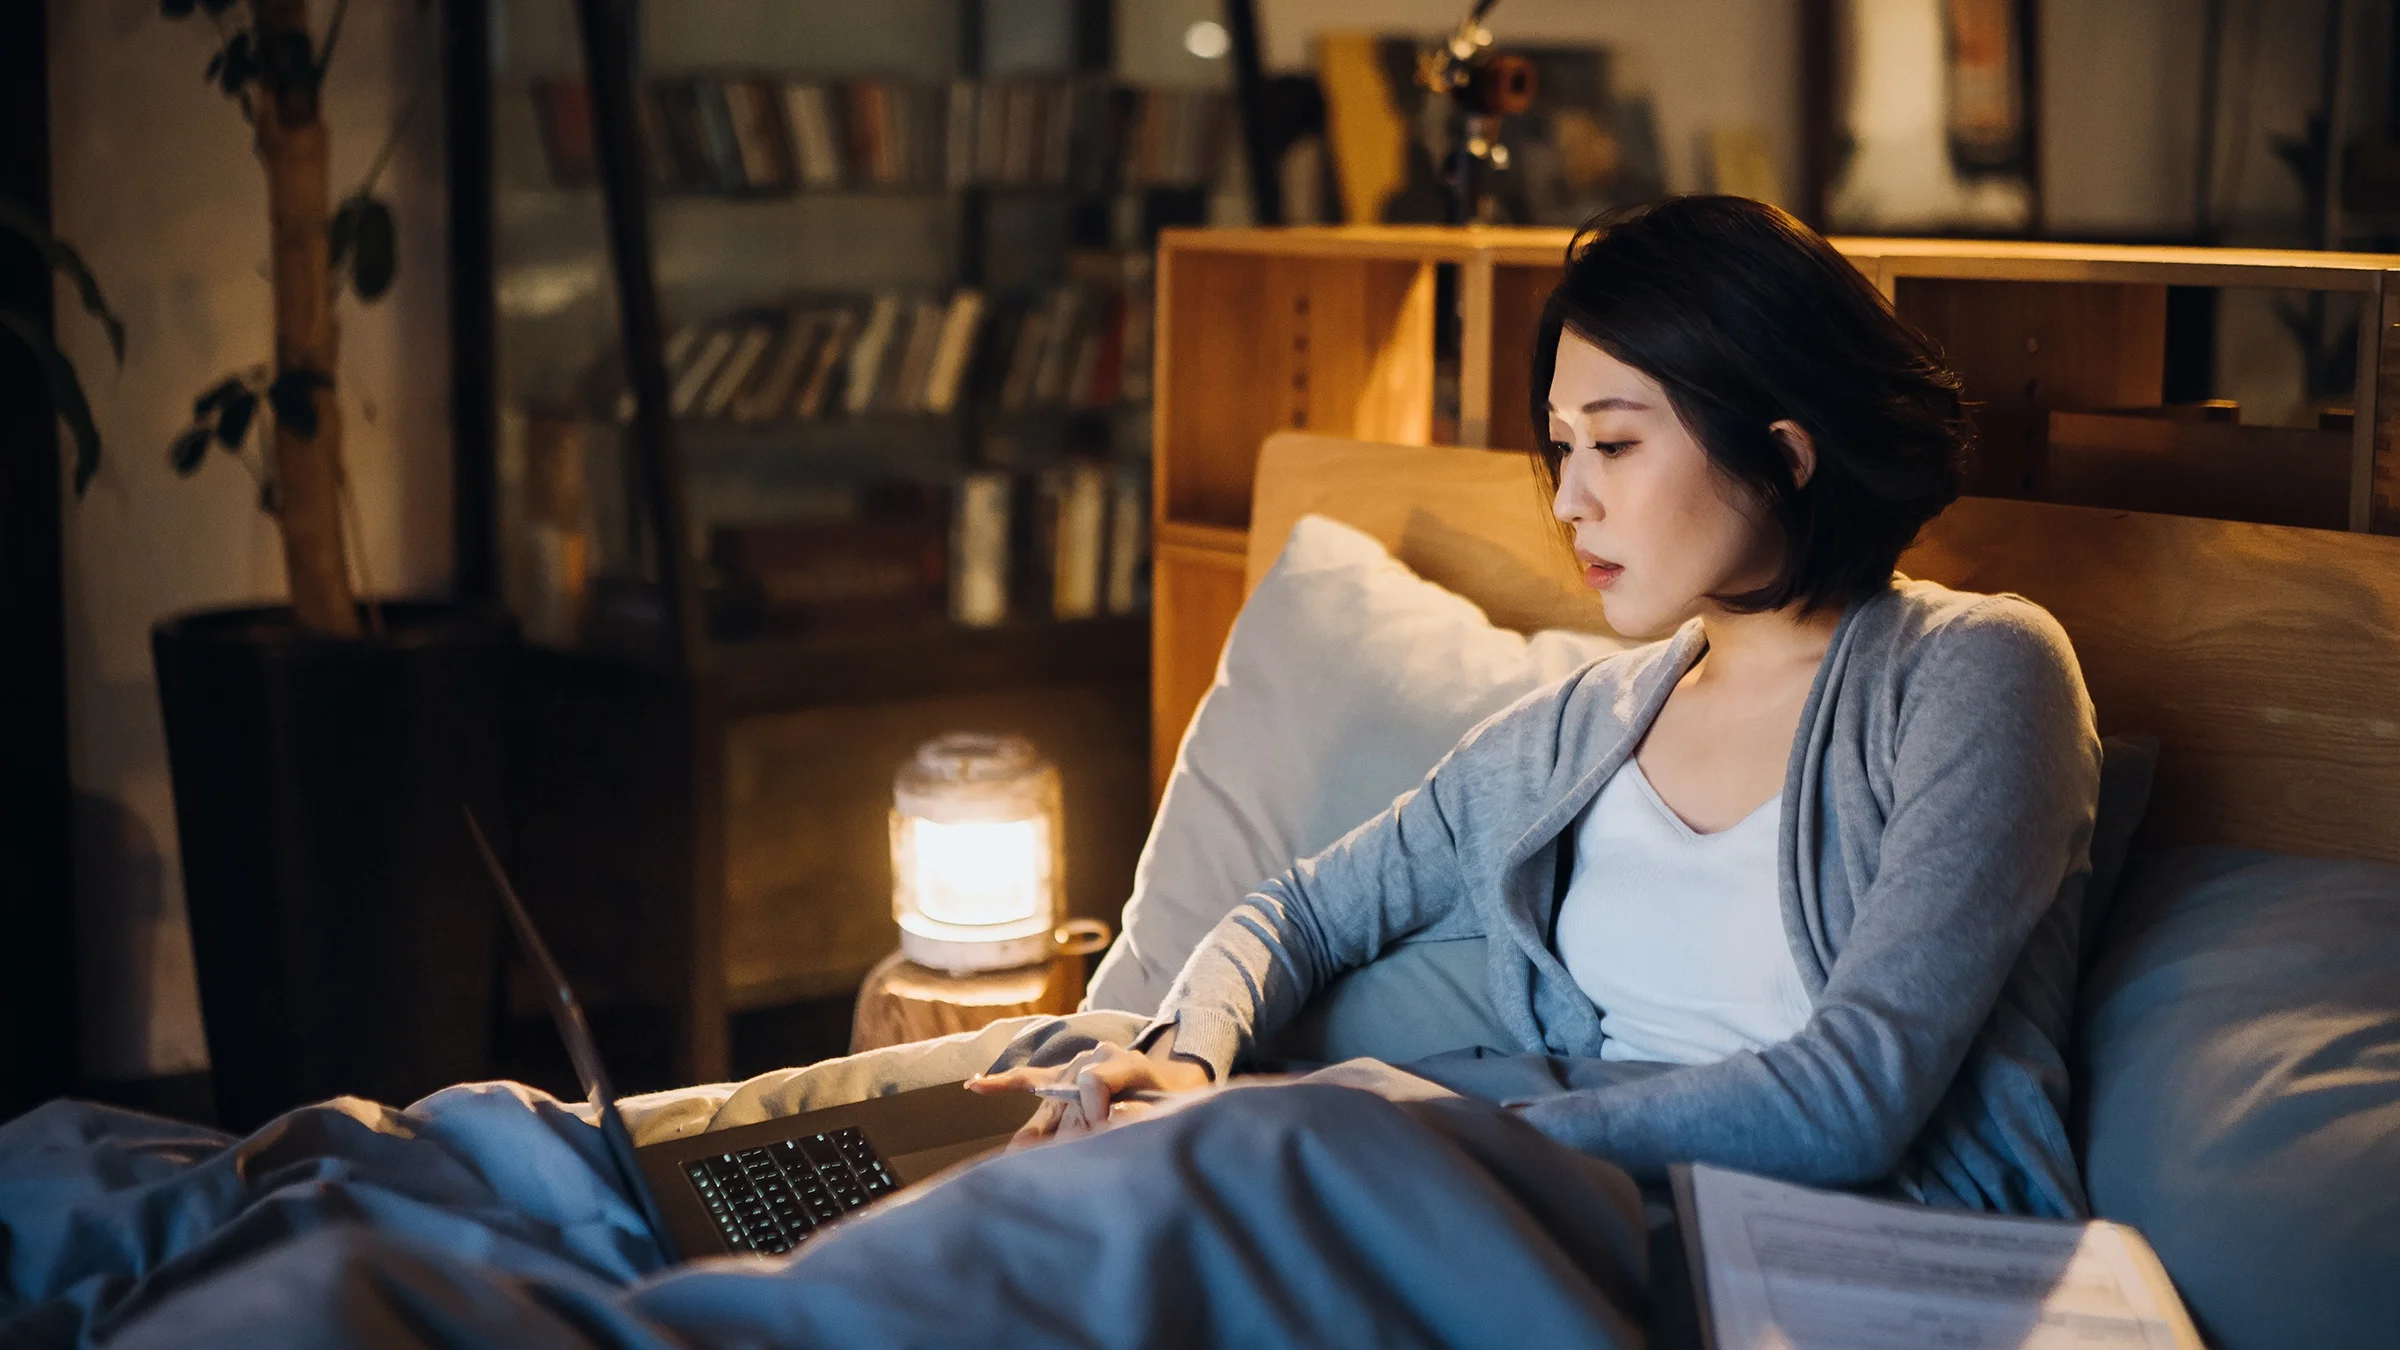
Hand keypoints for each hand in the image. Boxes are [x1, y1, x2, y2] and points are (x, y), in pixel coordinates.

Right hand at [966, 1039, 1213, 1146]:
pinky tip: (975, 1085)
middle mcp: (1092, 1059)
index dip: (1099, 1112)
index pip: (1092, 1083)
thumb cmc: (1176, 1096)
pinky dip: (1002, 1084)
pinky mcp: (1061, 1080)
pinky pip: (1028, 1080)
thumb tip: (1105, 1122)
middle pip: (1067, 1103)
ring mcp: (1073, 1069)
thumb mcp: (1173, 1105)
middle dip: (1074, 1135)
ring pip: (1046, 1107)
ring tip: (1015, 1160)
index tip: (1108, 1132)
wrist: (1178, 1078)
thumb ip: (1140, 1113)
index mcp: (1121, 1061)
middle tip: (1086, 1157)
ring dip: (1037, 1137)